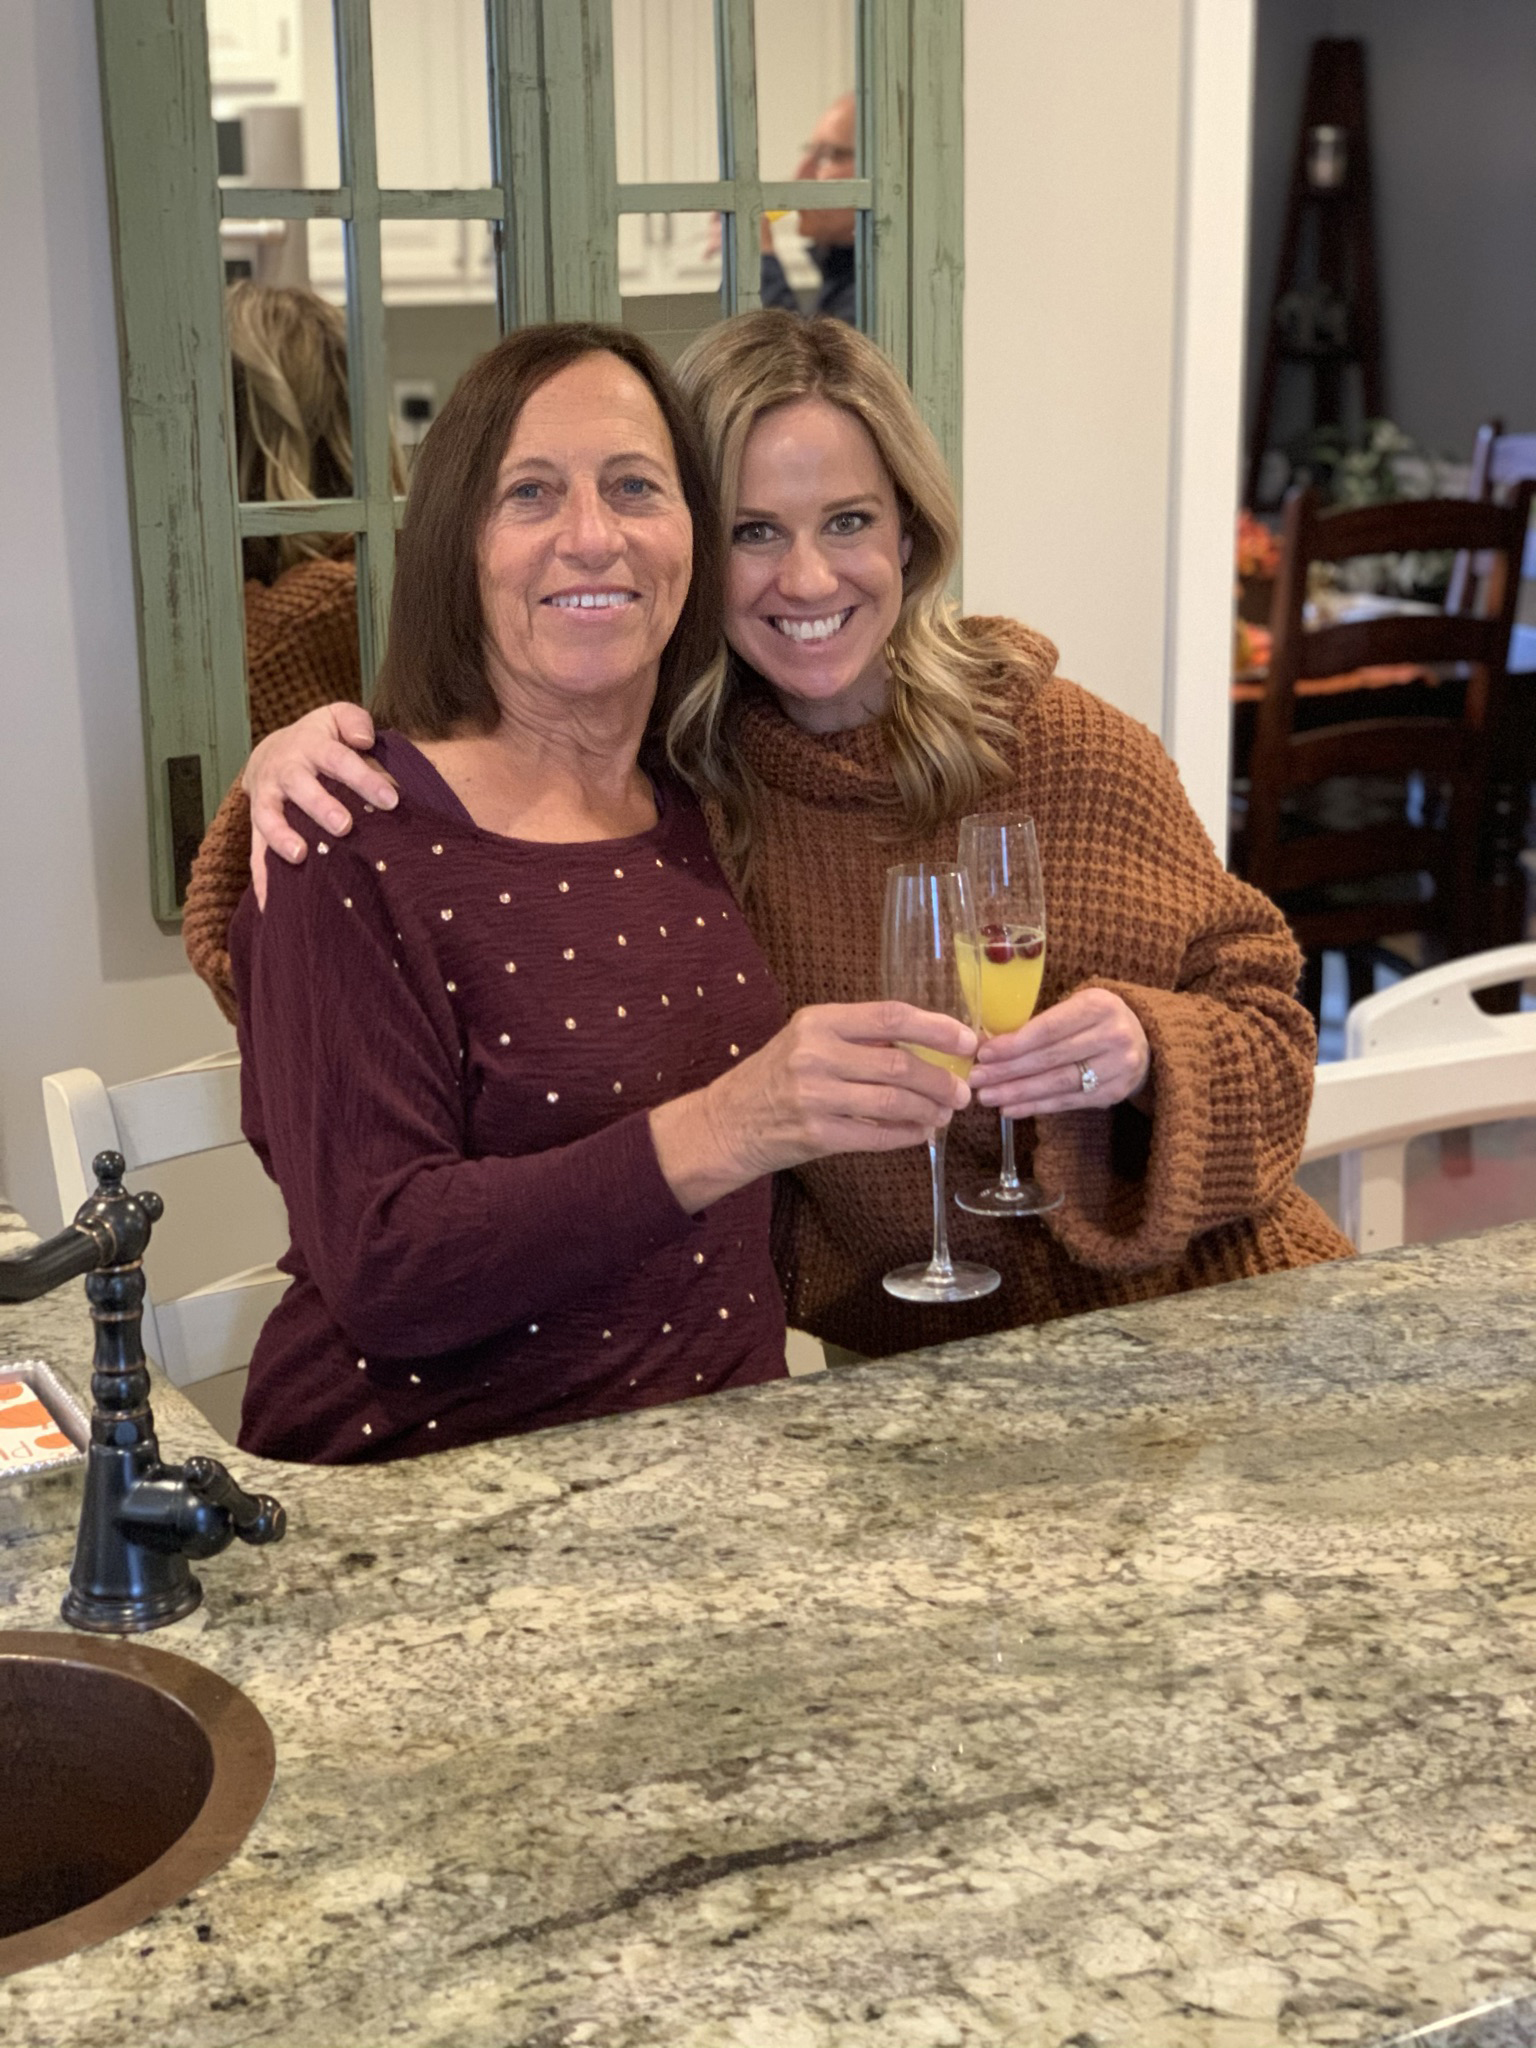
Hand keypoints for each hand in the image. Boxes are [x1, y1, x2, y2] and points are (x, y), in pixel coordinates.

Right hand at [243, 703, 394, 906]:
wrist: (270, 753)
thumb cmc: (317, 740)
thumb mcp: (335, 718)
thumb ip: (355, 722)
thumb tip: (365, 740)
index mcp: (311, 747)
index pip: (340, 760)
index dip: (363, 778)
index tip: (390, 799)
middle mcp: (286, 772)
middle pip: (301, 786)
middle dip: (320, 805)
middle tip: (344, 826)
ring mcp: (268, 798)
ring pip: (268, 817)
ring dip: (282, 837)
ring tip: (300, 856)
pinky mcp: (256, 824)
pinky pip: (255, 851)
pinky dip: (262, 876)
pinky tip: (272, 904)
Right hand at [650, 1002, 976, 1213]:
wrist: (727, 1122)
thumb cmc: (775, 1077)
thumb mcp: (808, 1040)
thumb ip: (859, 1038)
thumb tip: (928, 1043)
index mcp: (817, 1020)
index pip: (891, 1015)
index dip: (937, 1028)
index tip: (968, 1041)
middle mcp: (815, 1054)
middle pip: (900, 1063)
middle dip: (941, 1080)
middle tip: (962, 1092)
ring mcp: (814, 1096)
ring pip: (894, 1101)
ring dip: (929, 1110)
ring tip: (944, 1114)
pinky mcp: (817, 1135)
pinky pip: (878, 1135)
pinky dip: (907, 1135)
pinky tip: (920, 1133)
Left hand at [971, 987, 1149, 1115]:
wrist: (1143, 1040)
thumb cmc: (1094, 1020)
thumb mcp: (1075, 1006)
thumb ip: (1039, 1023)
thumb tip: (986, 1042)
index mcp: (1099, 1006)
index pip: (1049, 1029)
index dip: (1013, 1044)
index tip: (983, 1054)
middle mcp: (1113, 1036)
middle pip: (1051, 1058)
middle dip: (1009, 1071)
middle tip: (977, 1079)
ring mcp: (1118, 1068)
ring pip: (1059, 1083)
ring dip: (1019, 1093)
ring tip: (989, 1097)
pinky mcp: (1115, 1093)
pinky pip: (1068, 1102)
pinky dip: (1036, 1107)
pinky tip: (1011, 1109)